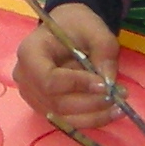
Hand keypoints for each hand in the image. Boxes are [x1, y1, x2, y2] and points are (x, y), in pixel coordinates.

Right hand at [12, 5, 124, 132]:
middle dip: (90, 103)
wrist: (67, 29)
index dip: (77, 86)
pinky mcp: (44, 107)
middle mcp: (25, 78)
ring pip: (62, 117)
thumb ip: (104, 51)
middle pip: (56, 103)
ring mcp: (32, 96)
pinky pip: (67, 120)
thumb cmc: (76, 25)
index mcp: (30, 53)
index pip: (49, 80)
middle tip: (118, 96)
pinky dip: (90, 119)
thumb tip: (108, 83)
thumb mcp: (95, 29)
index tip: (105, 84)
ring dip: (93, 116)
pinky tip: (110, 113)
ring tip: (119, 108)